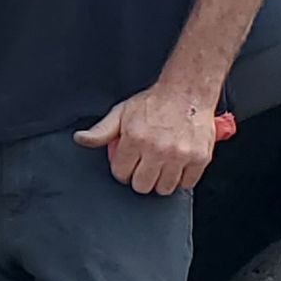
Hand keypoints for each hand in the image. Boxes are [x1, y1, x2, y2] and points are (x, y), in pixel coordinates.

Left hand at [76, 87, 213, 193]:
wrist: (187, 92)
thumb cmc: (154, 103)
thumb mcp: (121, 113)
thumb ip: (101, 131)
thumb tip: (81, 139)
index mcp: (135, 139)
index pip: (121, 173)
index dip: (122, 170)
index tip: (128, 164)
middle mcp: (157, 149)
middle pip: (142, 186)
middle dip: (140, 178)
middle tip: (144, 166)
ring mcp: (180, 156)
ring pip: (164, 189)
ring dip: (161, 181)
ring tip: (161, 167)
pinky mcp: (199, 159)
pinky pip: (187, 184)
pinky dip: (182, 179)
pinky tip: (177, 166)